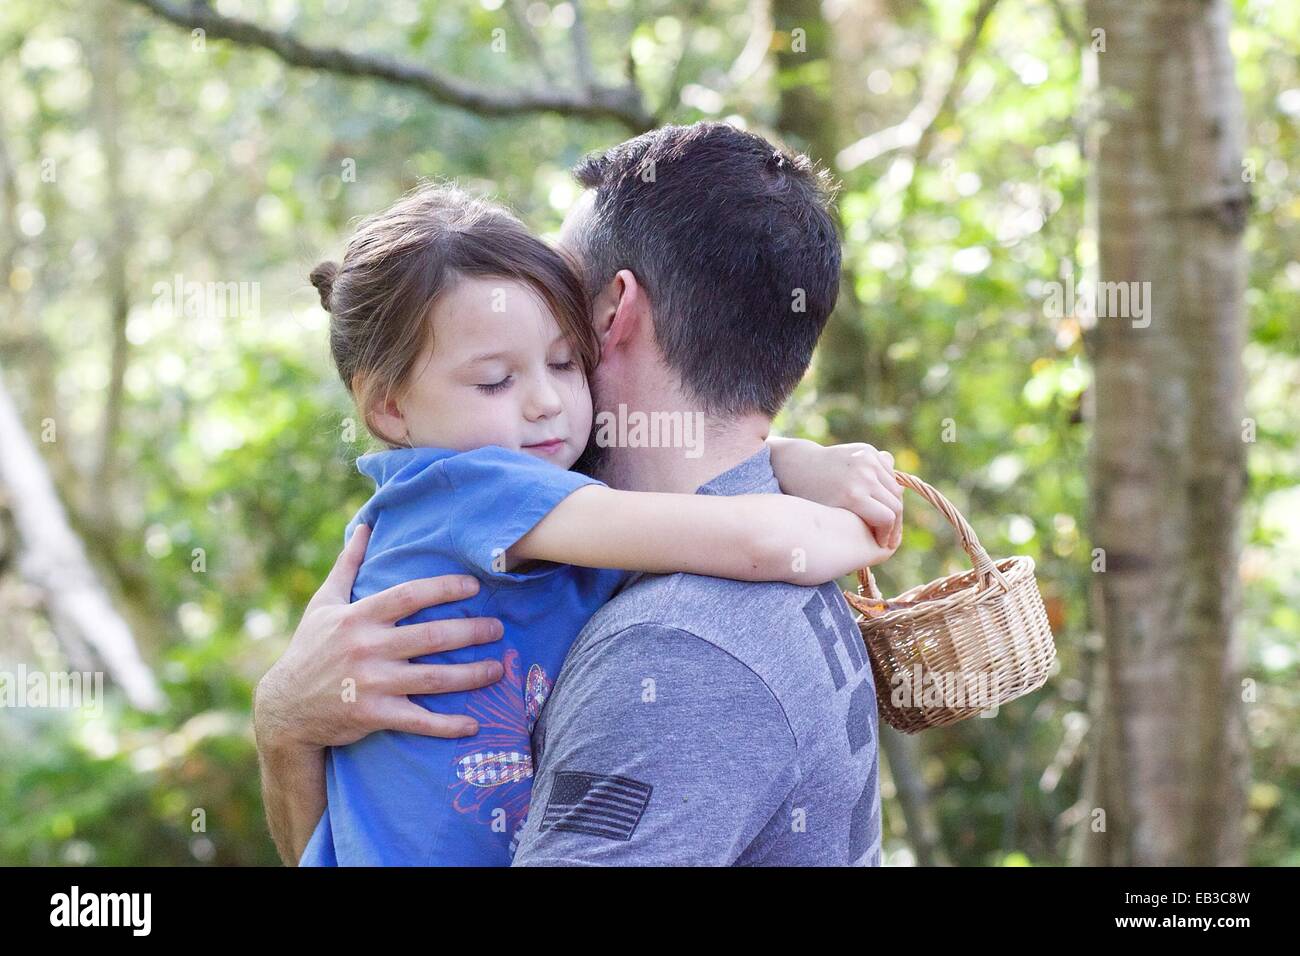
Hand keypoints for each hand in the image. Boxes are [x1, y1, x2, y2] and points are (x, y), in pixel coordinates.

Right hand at [253, 524, 504, 757]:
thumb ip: (348, 565)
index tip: (474, 586)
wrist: (284, 707)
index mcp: (359, 617)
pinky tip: (474, 725)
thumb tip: (366, 526)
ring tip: (498, 669)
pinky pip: (419, 720)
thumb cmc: (310, 649)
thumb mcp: (323, 604)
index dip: (445, 588)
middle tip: (498, 628)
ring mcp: (372, 683)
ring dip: (472, 675)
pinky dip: (449, 725)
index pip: (409, 595)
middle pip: (432, 636)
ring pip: (434, 678)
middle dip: (471, 632)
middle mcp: (368, 648)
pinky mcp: (374, 715)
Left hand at [770, 438, 903, 549]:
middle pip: (895, 504)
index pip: (887, 518)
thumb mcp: (834, 517)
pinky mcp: (868, 451)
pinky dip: (888, 486)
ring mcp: (867, 460)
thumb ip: (866, 522)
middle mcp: (864, 475)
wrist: (800, 465)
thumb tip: (893, 521)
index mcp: (853, 495)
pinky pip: (889, 473)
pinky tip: (880, 498)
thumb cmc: (813, 500)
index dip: (888, 535)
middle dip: (895, 524)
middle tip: (889, 536)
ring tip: (887, 519)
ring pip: (895, 489)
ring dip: (894, 505)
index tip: (884, 545)